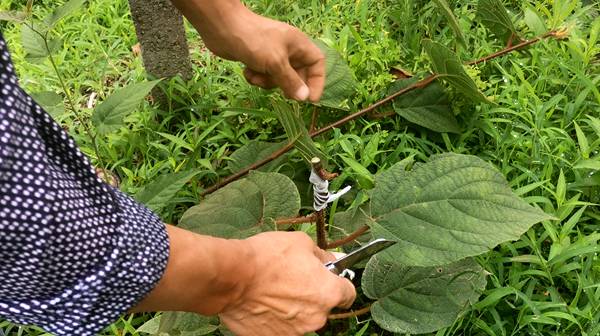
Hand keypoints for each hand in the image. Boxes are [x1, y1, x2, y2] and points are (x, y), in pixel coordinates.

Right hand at [131, 227, 355, 335]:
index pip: (349, 294)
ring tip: (274, 290)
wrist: (232, 277)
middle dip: (313, 295)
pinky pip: (281, 327)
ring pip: (302, 318)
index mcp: (328, 293)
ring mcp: (295, 332)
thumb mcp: (301, 243)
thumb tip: (334, 260)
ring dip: (294, 307)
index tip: (330, 278)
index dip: (339, 283)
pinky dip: (276, 317)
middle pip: (323, 307)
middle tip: (293, 279)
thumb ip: (323, 255)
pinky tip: (263, 301)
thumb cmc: (267, 257)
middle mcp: (316, 317)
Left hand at [171, 0, 325, 101]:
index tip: (310, 99)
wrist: (222, 28)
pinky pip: (263, 77)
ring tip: (257, 76)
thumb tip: (304, 98)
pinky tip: (247, 71)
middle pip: (298, 75)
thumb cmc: (254, 40)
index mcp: (298, 45)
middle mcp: (288, 50)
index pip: (317, 63)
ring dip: (267, 82)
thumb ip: (291, 82)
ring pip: (279, 79)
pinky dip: (256, 78)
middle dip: (287, 85)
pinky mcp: (257, 61)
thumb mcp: (276, 63)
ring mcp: (272, 55)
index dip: (317, 81)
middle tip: (282, 93)